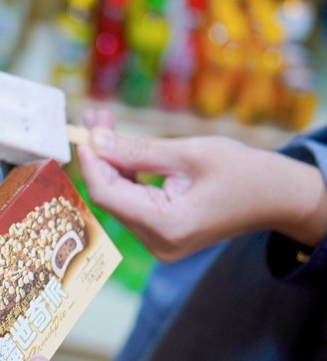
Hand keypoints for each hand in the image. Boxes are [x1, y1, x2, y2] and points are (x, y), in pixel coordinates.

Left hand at [76, 109, 326, 260]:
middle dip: (100, 155)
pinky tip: (119, 147)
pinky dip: (125, 174)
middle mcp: (158, 242)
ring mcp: (159, 242)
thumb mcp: (187, 153)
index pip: (107, 194)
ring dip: (110, 161)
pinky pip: (132, 202)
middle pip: (109, 196)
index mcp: (166, 226)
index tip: (83, 131)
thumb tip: (95, 141)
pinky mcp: (162, 234)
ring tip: (104, 123)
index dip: (90, 162)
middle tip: (94, 118)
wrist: (278, 196)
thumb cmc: (243, 172)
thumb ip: (137, 150)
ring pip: (117, 198)